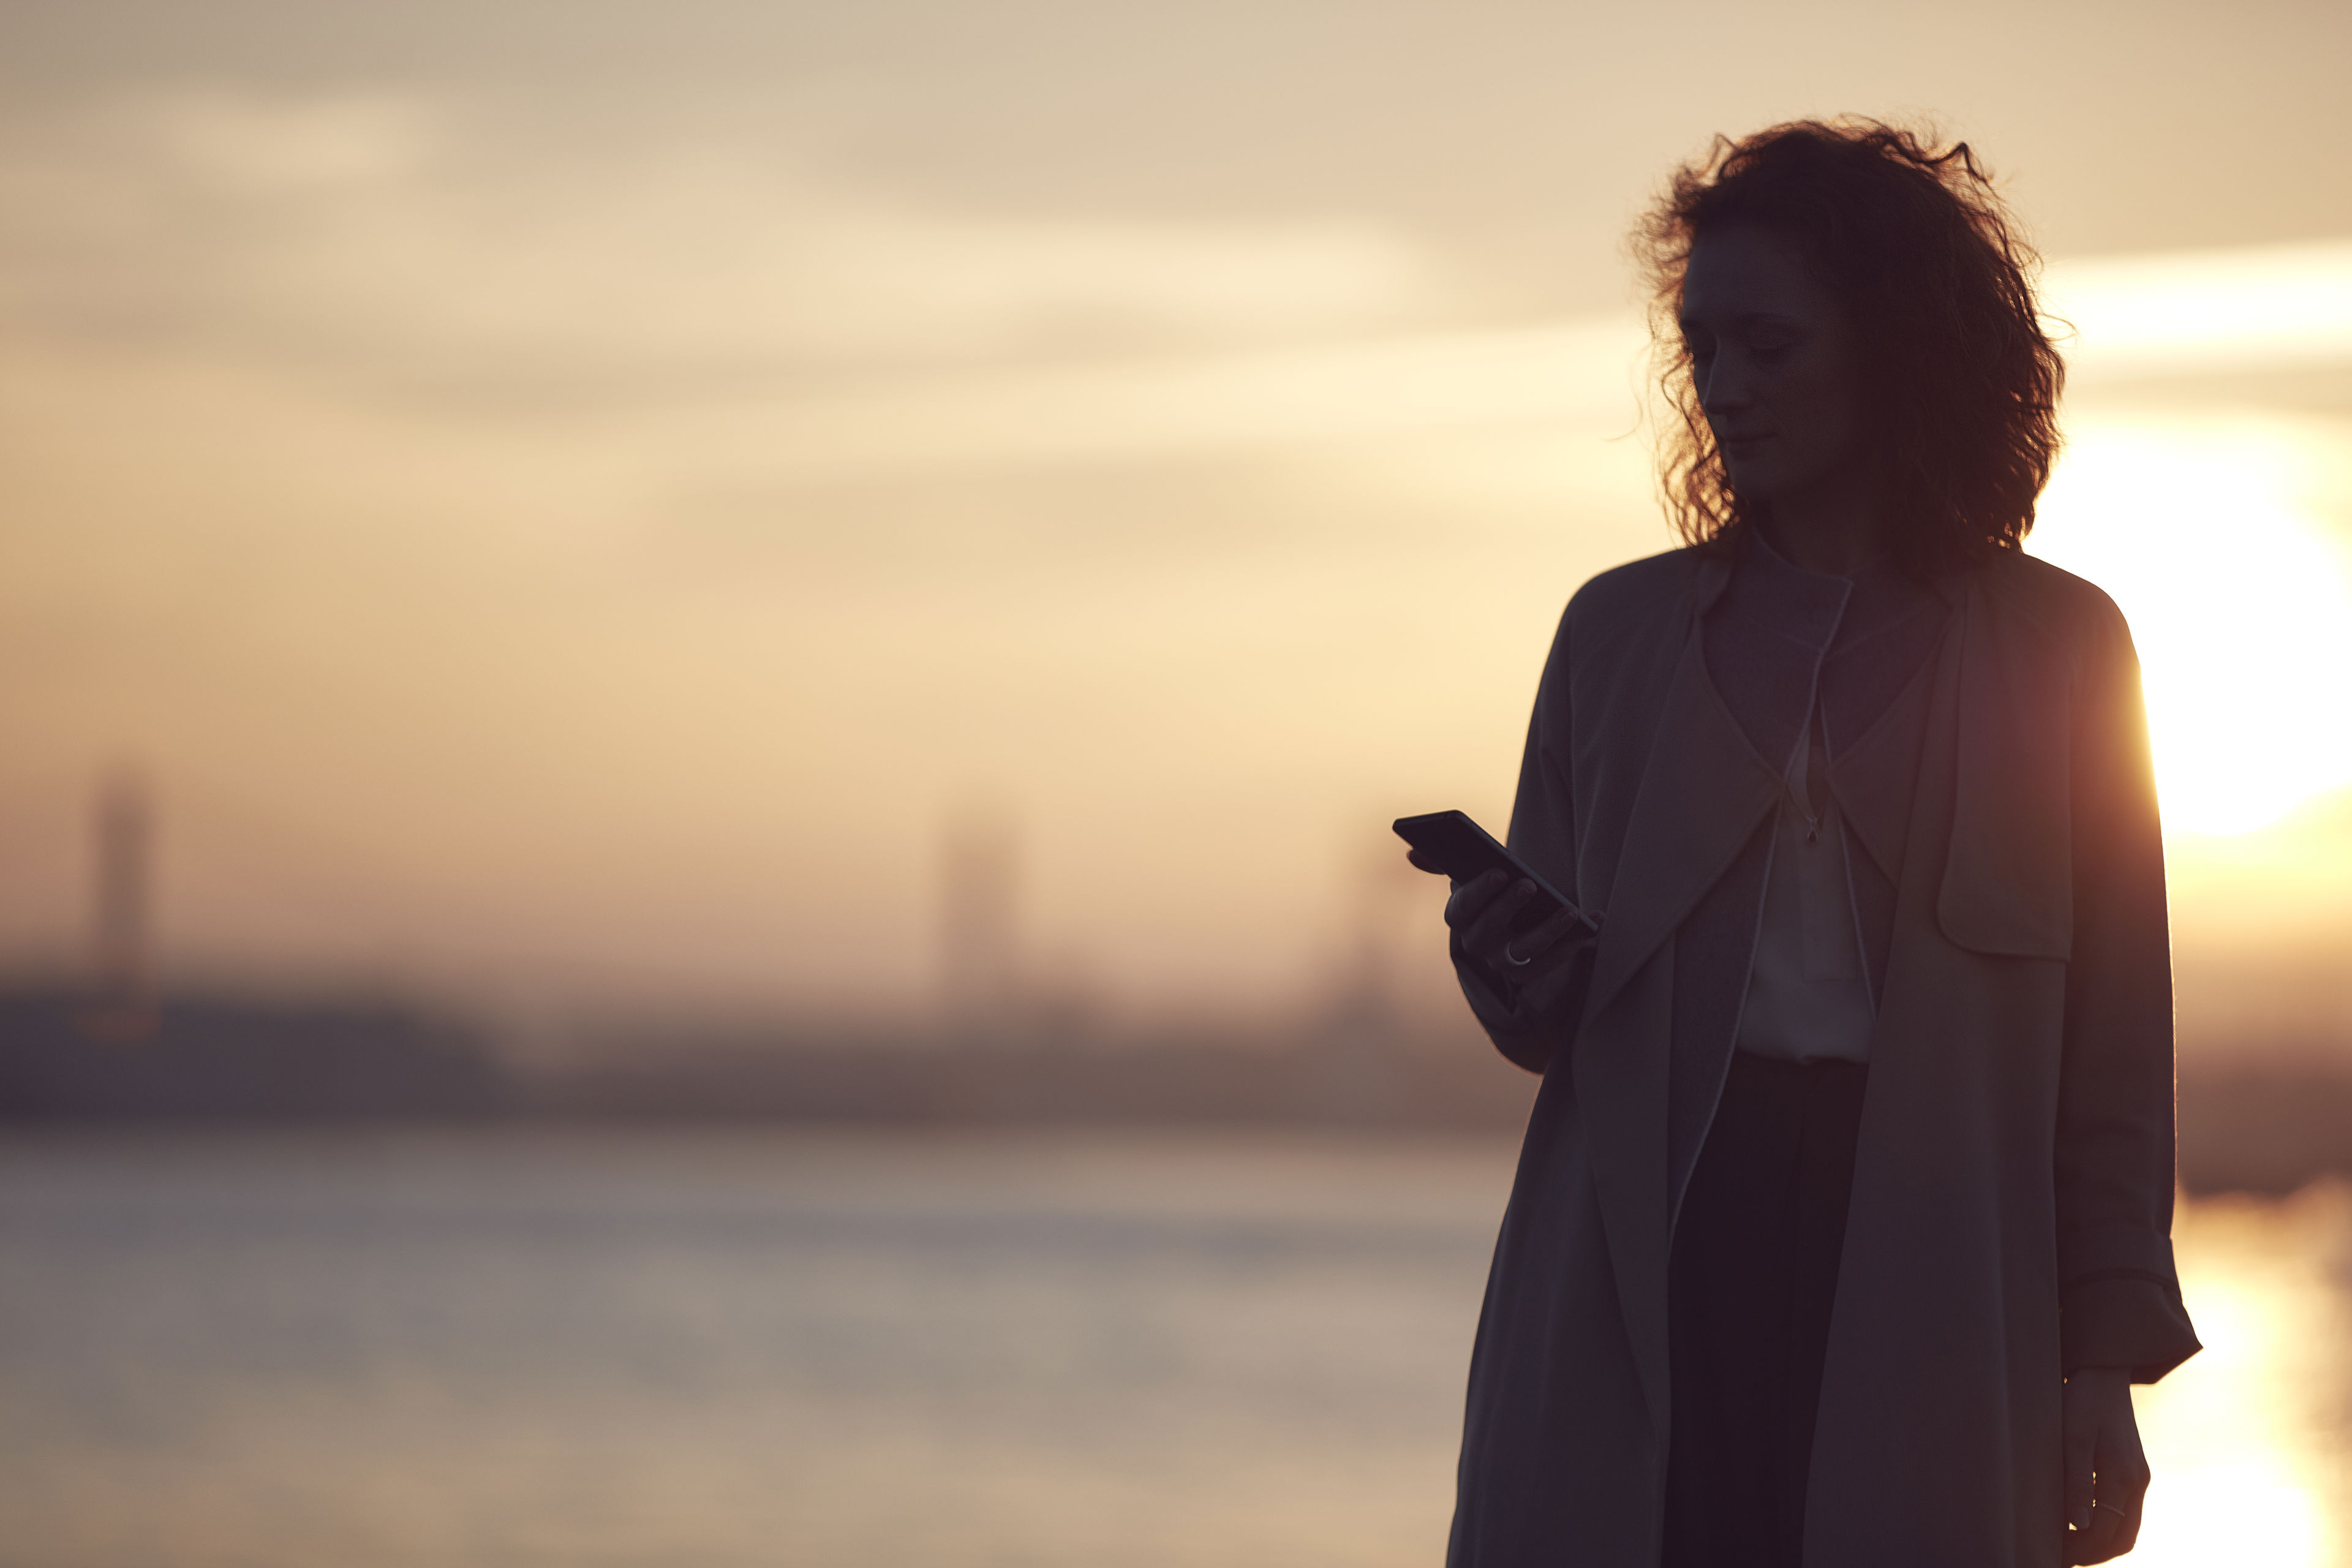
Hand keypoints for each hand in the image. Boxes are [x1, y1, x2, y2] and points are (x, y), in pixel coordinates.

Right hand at [1405, 855, 1595, 1026]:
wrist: (1518, 919)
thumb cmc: (1495, 890)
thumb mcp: (1473, 873)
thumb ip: (1444, 862)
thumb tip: (1411, 853)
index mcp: (1460, 916)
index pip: (1460, 910)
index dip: (1478, 892)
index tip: (1498, 870)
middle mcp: (1477, 944)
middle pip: (1484, 934)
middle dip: (1506, 909)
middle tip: (1528, 884)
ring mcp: (1503, 961)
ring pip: (1521, 954)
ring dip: (1546, 932)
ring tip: (1569, 910)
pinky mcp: (1531, 971)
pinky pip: (1550, 964)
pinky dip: (1573, 945)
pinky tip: (1594, 922)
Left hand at [2063, 1368, 2148, 1563]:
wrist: (2103, 1373)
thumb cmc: (2083, 1402)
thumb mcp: (2073, 1439)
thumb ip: (2077, 1482)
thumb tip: (2080, 1524)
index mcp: (2123, 1477)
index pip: (2107, 1532)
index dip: (2082, 1550)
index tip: (2054, 1555)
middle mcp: (2137, 1482)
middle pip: (2122, 1537)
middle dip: (2093, 1553)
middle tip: (2060, 1556)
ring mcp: (2138, 1477)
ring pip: (2126, 1527)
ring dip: (2100, 1542)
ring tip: (2067, 1546)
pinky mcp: (2132, 1470)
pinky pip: (2124, 1511)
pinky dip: (2106, 1526)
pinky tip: (2080, 1523)